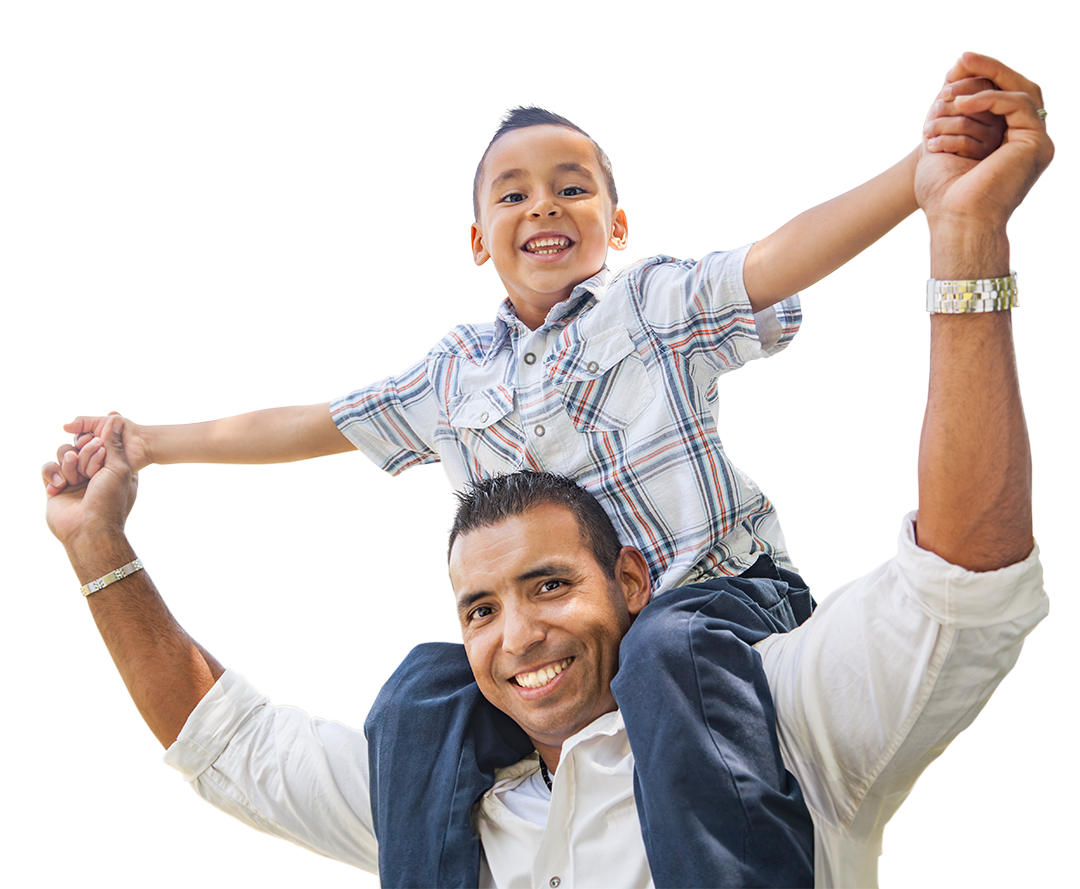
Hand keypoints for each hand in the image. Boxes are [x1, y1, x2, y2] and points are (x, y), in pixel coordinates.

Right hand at [43, 411, 150, 495]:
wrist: (89, 530)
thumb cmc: (109, 502)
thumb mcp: (118, 468)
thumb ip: (114, 442)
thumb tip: (115, 419)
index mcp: (113, 468)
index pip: (101, 442)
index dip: (99, 443)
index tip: (101, 448)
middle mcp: (93, 473)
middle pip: (81, 446)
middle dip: (86, 455)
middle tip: (91, 471)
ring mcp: (74, 480)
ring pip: (64, 454)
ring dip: (69, 464)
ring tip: (75, 479)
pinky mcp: (56, 487)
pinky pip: (48, 468)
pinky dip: (53, 473)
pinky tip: (60, 486)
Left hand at [915, 52, 1053, 228]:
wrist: (953, 220)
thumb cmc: (942, 194)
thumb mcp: (941, 141)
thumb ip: (950, 111)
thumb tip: (952, 76)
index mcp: (1004, 142)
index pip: (1001, 97)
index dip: (982, 78)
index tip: (955, 67)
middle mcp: (1024, 141)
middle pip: (1016, 89)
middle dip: (988, 71)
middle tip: (963, 58)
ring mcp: (1035, 143)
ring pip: (1020, 92)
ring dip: (983, 85)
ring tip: (949, 92)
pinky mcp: (1037, 144)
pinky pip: (1019, 104)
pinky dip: (990, 99)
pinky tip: (962, 104)